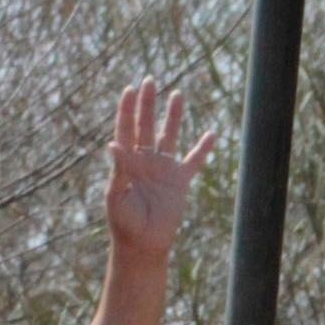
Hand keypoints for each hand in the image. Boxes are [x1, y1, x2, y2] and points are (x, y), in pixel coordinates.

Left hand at [104, 78, 214, 257]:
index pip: (125, 130)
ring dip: (173, 116)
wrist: (142, 244)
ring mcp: (163, 169)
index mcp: (126, 163)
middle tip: (149, 80)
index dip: (126, 110)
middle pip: (146, 126)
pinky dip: (203, 148)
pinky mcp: (180, 180)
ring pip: (169, 135)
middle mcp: (144, 161)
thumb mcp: (117, 195)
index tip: (129, 90)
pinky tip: (211, 133)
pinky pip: (194, 160)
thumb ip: (119, 169)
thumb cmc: (125, 223)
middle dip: (147, 104)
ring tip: (176, 94)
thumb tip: (112, 144)